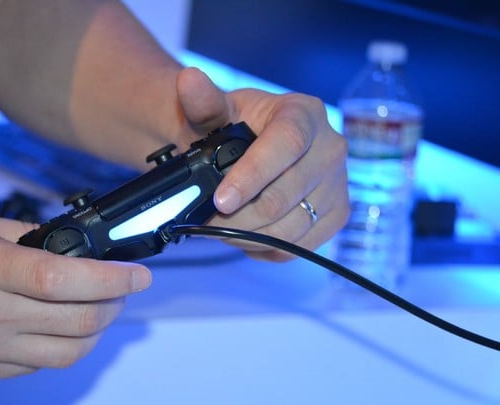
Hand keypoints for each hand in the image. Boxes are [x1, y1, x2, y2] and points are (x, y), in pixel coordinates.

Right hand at [0, 209, 150, 377]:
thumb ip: (17, 234)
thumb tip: (59, 243)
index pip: (69, 280)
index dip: (115, 278)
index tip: (137, 274)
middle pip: (77, 323)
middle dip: (114, 305)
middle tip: (122, 289)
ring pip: (61, 354)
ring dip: (92, 333)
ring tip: (97, 310)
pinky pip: (29, 369)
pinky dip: (55, 350)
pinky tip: (55, 330)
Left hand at [176, 67, 348, 260]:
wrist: (246, 148)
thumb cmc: (229, 127)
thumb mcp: (213, 111)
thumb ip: (201, 101)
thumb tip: (188, 79)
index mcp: (304, 113)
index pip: (286, 145)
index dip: (251, 176)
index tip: (220, 200)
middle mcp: (332, 147)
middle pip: (285, 196)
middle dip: (238, 216)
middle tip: (206, 220)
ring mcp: (338, 184)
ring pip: (291, 228)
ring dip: (247, 236)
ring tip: (220, 228)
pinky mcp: (336, 216)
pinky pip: (298, 247)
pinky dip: (264, 248)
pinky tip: (244, 234)